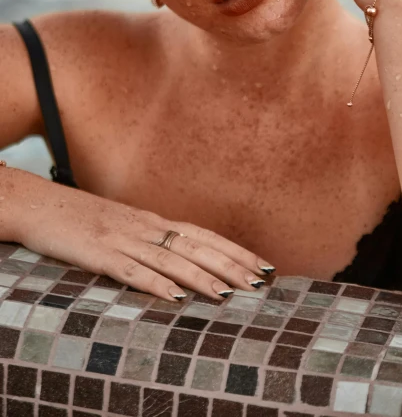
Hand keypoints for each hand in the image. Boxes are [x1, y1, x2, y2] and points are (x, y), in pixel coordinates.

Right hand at [15, 173, 271, 301]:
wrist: (38, 203)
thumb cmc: (80, 218)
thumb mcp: (122, 226)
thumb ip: (149, 240)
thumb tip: (179, 260)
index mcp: (152, 220)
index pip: (204, 234)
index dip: (235, 250)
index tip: (263, 266)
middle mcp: (144, 227)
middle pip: (196, 246)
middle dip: (231, 265)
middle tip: (260, 282)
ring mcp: (122, 238)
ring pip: (170, 259)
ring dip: (201, 277)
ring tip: (228, 294)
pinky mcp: (98, 253)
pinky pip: (130, 270)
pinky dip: (154, 283)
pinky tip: (174, 297)